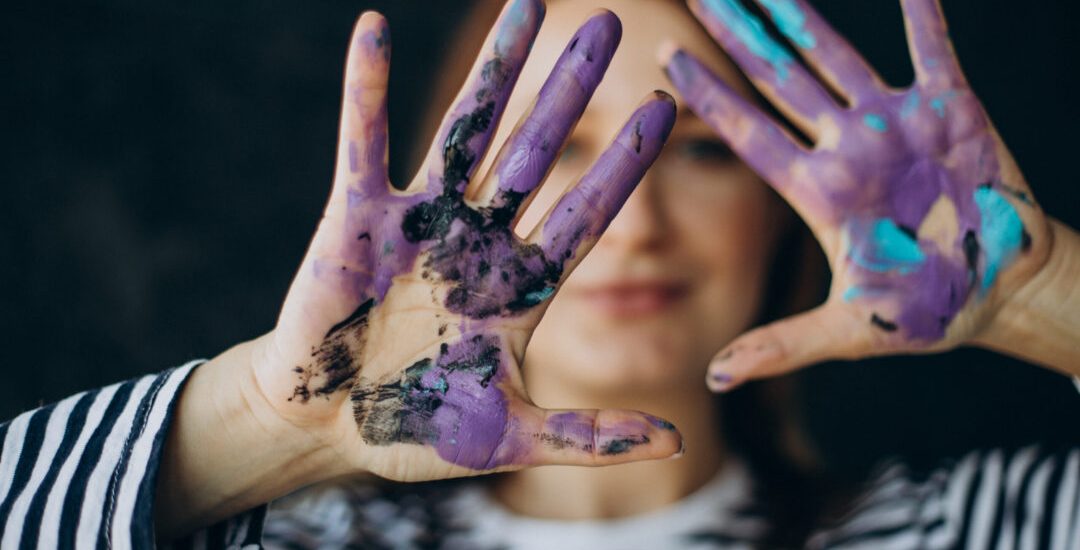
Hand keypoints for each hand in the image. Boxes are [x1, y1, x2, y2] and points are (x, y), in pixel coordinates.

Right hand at [253, 1, 680, 480]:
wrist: (328, 430)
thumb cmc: (417, 430)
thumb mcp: (511, 437)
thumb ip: (588, 434)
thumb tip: (679, 443)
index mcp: (519, 287)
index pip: (587, 212)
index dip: (626, 163)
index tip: (668, 108)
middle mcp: (476, 240)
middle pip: (536, 151)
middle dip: (572, 90)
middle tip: (610, 23)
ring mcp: (418, 221)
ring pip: (464, 130)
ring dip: (494, 68)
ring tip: (525, 3)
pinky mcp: (355, 217)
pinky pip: (363, 142)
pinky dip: (367, 89)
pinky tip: (374, 29)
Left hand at [661, 0, 1051, 388]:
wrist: (1005, 292)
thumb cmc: (928, 311)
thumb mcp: (851, 329)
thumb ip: (784, 344)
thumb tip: (713, 378)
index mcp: (818, 192)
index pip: (748, 134)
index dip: (708, 96)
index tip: (664, 59)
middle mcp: (846, 147)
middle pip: (778, 79)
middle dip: (738, 34)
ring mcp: (895, 124)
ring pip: (836, 54)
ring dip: (801, 13)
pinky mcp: (952, 109)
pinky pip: (933, 49)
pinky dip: (922, 11)